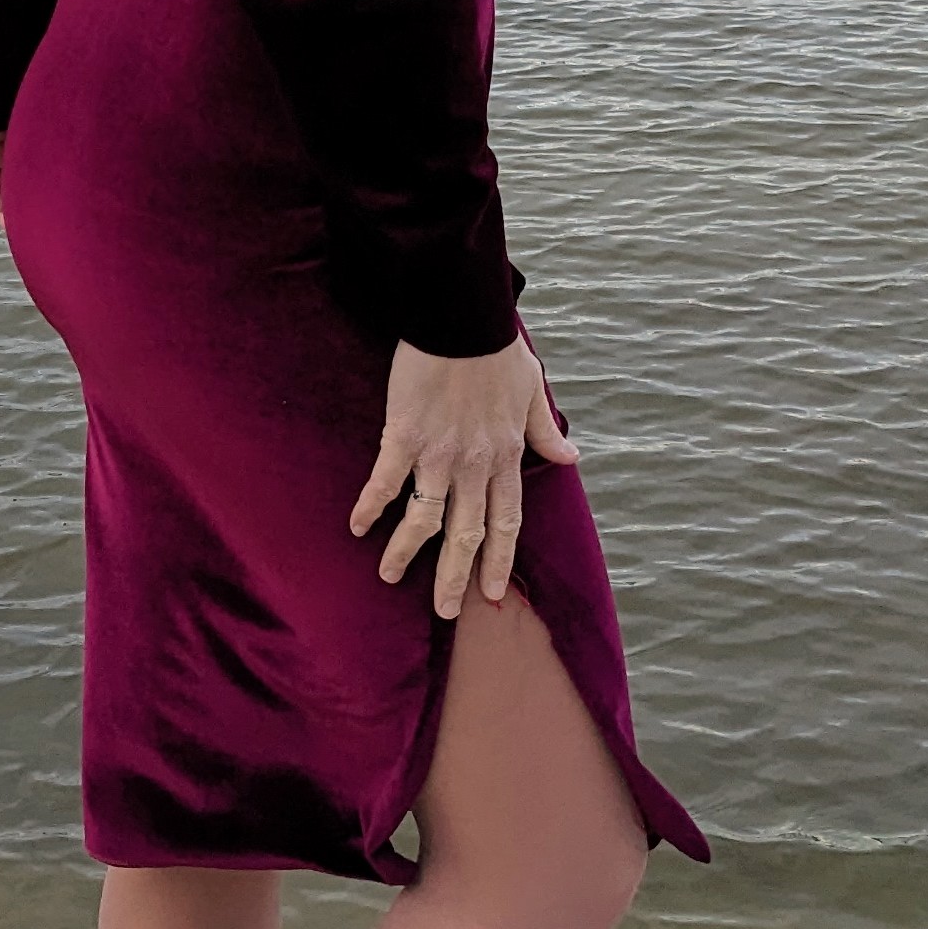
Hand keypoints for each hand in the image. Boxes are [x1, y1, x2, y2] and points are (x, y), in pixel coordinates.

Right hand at [350, 337, 578, 619]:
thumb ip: (544, 431)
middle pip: (466, 534)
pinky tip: (357, 526)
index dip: (500, 560)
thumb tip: (570, 457)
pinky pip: (386, 482)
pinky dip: (371, 506)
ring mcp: (439, 455)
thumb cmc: (497, 349)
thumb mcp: (533, 391)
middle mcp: (475, 465)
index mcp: (506, 455)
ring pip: (424, 520)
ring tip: (390, 576)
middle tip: (444, 611)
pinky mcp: (404, 436)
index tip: (494, 593)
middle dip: (455, 577)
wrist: (461, 317)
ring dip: (406, 552)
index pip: (507, 522)